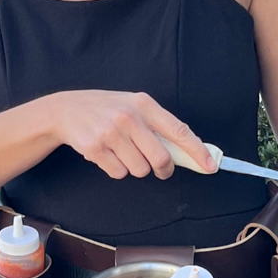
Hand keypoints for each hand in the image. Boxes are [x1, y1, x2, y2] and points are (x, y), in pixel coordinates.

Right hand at [48, 90, 214, 180]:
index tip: (210, 165)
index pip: (179, 131)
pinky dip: (116, 169)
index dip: (197, 150)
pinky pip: (119, 173)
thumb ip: (157, 126)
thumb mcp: (133, 106)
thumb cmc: (107, 109)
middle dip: (163, 170)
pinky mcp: (96, 148)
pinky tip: (108, 153)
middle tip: (160, 169)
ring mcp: (111, 133)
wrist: (67, 110)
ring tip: (122, 152)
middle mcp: (129, 117)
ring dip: (135, 167)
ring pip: (139, 170)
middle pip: (160, 159)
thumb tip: (185, 152)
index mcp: (144, 104)